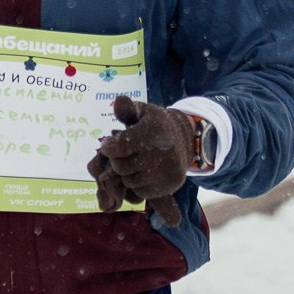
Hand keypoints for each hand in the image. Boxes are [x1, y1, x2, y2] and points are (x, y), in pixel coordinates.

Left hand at [86, 95, 192, 226]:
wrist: (185, 140)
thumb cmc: (156, 125)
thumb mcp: (143, 111)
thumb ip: (127, 108)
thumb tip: (118, 101)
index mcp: (152, 131)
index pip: (118, 148)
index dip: (109, 147)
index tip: (110, 144)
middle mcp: (161, 153)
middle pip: (120, 166)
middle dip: (117, 160)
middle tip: (123, 154)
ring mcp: (165, 172)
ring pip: (129, 181)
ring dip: (127, 173)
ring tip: (134, 162)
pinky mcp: (169, 187)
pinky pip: (141, 192)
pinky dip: (138, 184)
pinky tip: (144, 172)